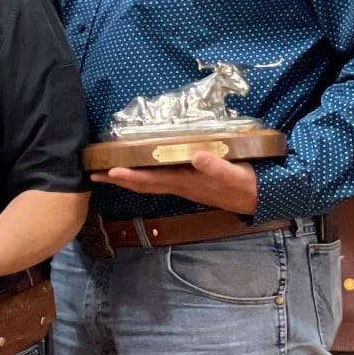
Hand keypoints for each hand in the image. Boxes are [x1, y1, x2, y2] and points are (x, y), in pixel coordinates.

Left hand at [92, 150, 257, 214]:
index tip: (110, 170)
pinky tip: (136, 171)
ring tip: (106, 173)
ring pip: (149, 183)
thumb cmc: (247, 183)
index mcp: (187, 182)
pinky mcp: (188, 183)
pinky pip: (159, 180)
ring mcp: (182, 186)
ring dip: (127, 178)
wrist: (260, 198)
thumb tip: (194, 156)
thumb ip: (216, 166)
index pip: (153, 180)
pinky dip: (143, 176)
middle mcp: (180, 186)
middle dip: (119, 179)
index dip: (131, 176)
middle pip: (143, 184)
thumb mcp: (236, 174)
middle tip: (93, 174)